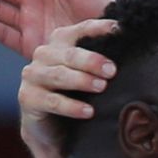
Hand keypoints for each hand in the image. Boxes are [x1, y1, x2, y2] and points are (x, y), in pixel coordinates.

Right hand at [19, 18, 118, 157]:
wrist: (54, 129)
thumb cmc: (78, 95)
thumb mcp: (92, 75)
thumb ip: (105, 60)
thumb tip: (129, 44)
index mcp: (60, 43)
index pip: (80, 30)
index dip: (98, 28)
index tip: (119, 29)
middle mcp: (44, 55)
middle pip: (69, 54)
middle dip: (92, 61)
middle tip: (111, 71)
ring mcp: (33, 75)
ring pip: (59, 75)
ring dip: (81, 80)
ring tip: (101, 87)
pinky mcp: (27, 97)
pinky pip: (52, 101)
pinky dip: (71, 106)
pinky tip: (88, 112)